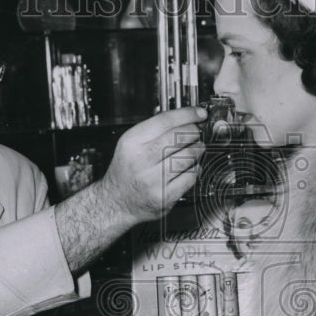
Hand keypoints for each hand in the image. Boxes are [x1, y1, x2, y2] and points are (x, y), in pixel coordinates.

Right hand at [100, 107, 206, 223]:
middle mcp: (141, 160)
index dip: (187, 114)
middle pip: (178, 137)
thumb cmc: (126, 172)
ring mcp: (152, 180)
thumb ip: (153, 131)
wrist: (117, 202)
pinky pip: (190, 177)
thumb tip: (185, 119)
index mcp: (132, 143)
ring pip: (187, 157)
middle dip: (194, 132)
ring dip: (197, 150)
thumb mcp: (130, 145)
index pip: (165, 121)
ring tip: (197, 149)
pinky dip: (196, 169)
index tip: (199, 113)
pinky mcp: (164, 196)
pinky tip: (192, 167)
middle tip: (197, 133)